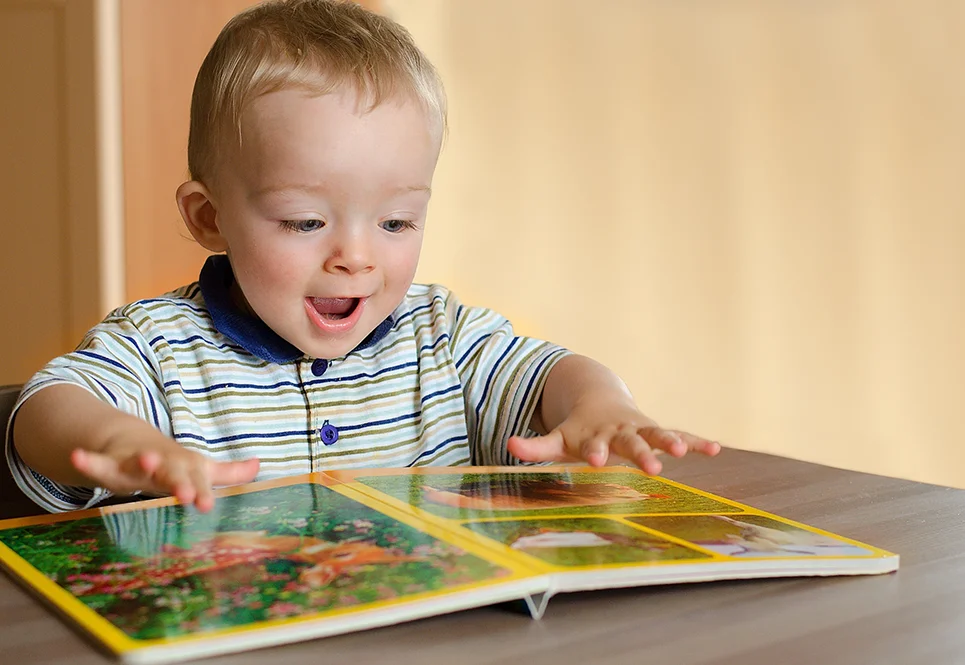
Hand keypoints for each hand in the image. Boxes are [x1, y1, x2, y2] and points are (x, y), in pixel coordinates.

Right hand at [70, 436, 259, 512]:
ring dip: (143, 462)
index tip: (206, 504)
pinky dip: (87, 460)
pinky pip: (97, 464)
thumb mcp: (199, 467)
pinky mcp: (110, 464)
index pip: (195, 479)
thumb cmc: (173, 463)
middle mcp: (161, 463)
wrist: (132, 439)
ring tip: (147, 459)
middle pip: (171, 473)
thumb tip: (259, 466)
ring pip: (138, 464)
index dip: (201, 490)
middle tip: (187, 494)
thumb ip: (228, 471)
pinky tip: (76, 456)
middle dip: (179, 482)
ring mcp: (134, 462)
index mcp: (183, 467)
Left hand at [506, 396, 719, 474]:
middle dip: (640, 453)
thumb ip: (536, 446)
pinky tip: (716, 449)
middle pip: (630, 442)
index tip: (595, 460)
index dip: (594, 451)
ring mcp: (640, 429)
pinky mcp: (656, 431)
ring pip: (658, 434)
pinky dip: (697, 441)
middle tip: (653, 468)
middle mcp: (619, 430)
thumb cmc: (578, 429)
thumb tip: (508, 445)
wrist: (599, 398)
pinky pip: (680, 434)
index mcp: (594, 434)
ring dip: (672, 441)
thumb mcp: (557, 438)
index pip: (593, 444)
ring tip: (685, 451)